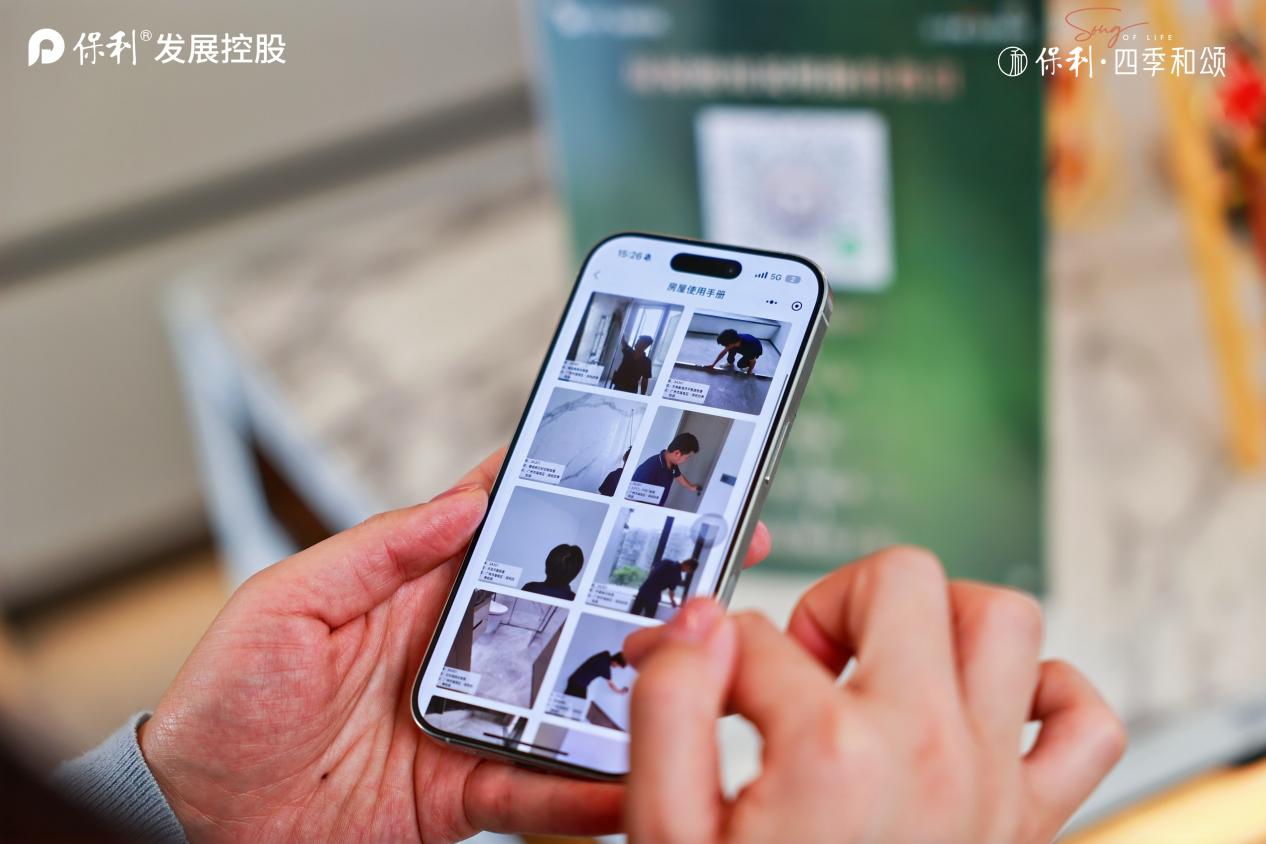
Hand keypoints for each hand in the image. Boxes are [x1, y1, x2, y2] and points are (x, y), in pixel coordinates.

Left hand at [140, 446, 774, 842]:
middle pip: (565, 608)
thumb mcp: (285, 602)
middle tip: (712, 566)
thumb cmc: (222, 702)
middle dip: (637, 585)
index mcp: (416, 588)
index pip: (507, 527)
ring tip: (693, 674)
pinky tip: (628, 780)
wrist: (196, 821)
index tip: (641, 468)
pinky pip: (538, 790)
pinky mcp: (467, 792)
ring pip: (570, 697)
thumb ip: (377, 549)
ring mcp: (471, 719)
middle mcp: (458, 647)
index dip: (572, 494)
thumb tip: (464, 499)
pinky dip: (584, 791)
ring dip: (629, 688)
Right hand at [623, 546, 1124, 843]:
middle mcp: (926, 752)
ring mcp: (989, 783)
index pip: (758, 634)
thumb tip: (698, 626)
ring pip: (1005, 620)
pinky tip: (980, 710)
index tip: (694, 680)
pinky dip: (1044, 694)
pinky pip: (1084, 721)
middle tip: (801, 660)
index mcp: (831, 754)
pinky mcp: (1029, 820)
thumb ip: (670, 711)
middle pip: (901, 580)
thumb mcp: (671, 832)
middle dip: (834, 602)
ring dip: (941, 622)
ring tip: (886, 663)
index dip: (707, 651)